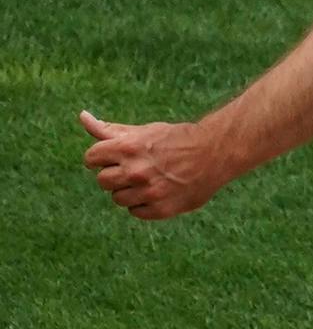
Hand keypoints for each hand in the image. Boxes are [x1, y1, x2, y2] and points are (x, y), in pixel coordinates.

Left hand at [79, 110, 223, 220]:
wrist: (213, 154)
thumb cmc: (174, 140)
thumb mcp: (142, 131)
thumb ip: (108, 130)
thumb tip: (82, 116)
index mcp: (127, 147)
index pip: (91, 159)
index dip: (101, 158)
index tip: (115, 157)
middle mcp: (135, 171)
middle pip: (103, 181)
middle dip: (115, 175)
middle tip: (135, 169)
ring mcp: (148, 192)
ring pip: (118, 199)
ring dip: (129, 191)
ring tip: (149, 181)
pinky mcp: (160, 209)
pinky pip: (136, 212)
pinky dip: (144, 204)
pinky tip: (158, 193)